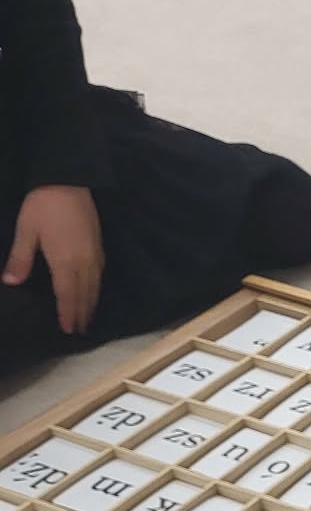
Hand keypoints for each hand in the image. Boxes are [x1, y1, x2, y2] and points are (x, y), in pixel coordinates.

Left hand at [3, 185, 104, 335]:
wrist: (67, 180)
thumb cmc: (43, 205)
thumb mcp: (26, 230)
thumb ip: (21, 258)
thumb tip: (10, 282)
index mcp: (64, 261)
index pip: (67, 294)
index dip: (67, 313)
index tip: (67, 329)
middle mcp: (83, 261)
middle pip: (84, 294)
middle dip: (81, 313)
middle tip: (79, 330)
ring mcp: (93, 253)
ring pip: (95, 285)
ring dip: (91, 303)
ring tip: (88, 317)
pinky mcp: (98, 244)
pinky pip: (100, 273)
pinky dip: (97, 287)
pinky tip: (94, 290)